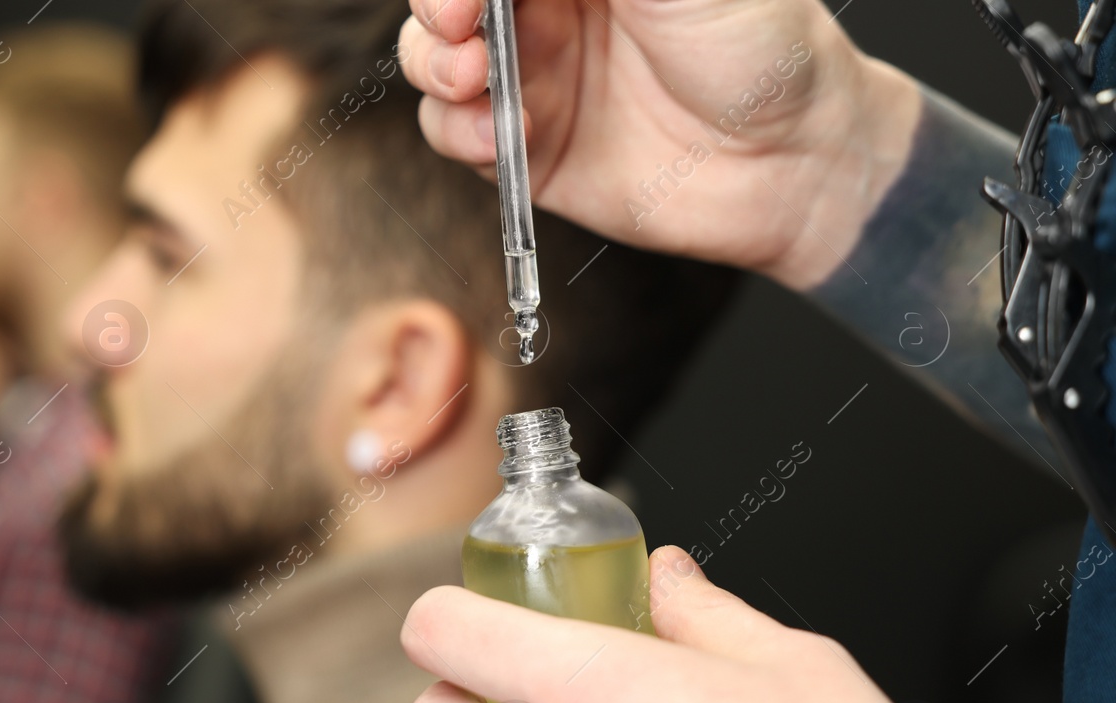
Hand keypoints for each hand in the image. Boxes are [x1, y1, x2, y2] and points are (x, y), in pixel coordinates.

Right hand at [399, 0, 923, 286]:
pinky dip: (459, 132)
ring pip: (434, 60)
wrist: (792, 162)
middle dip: (438, 10)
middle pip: (447, 1)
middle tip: (460, 27)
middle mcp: (548, 9)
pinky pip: (454, 134)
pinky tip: (502, 136)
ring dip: (435, 68)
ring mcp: (532, 77)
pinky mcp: (526, 151)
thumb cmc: (761, 45)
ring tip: (475, 83)